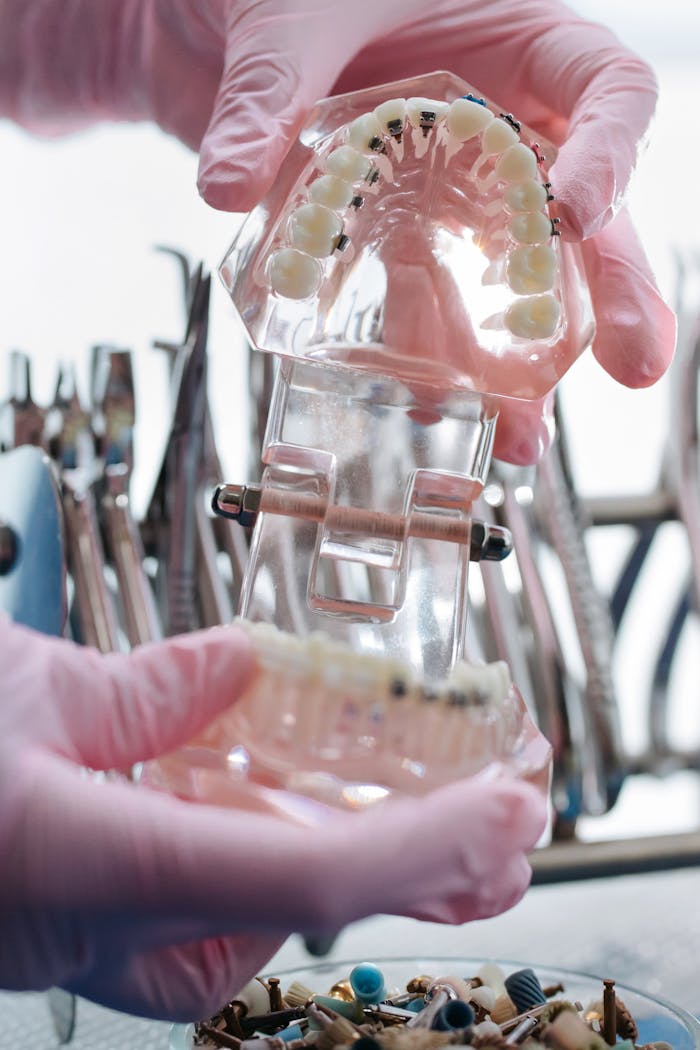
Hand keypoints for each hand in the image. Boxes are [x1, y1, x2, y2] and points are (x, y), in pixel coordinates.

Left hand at [0, 0, 673, 462]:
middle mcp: (500, 130)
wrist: (217, 26)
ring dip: (522, 363)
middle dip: (608, 291)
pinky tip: (434, 410)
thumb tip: (228, 182)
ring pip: (512, 281)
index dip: (609, 150)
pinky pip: (430, 303)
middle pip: (579, 214)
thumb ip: (267, 96)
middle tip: (632, 363)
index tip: (579, 212)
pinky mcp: (397, 239)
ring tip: (522, 432)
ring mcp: (452, 196)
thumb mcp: (288, 22)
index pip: (603, 88)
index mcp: (511, 46)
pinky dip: (432, 359)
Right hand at [0, 613, 545, 1020]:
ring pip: (299, 910)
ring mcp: (131, 947)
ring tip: (482, 803)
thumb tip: (241, 666)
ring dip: (401, 855)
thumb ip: (147, 691)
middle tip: (527, 804)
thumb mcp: (29, 699)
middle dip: (443, 861)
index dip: (417, 852)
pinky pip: (253, 896)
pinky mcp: (135, 931)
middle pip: (325, 909)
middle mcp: (124, 935)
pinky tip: (374, 811)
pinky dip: (328, 853)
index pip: (298, 882)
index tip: (504, 812)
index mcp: (96, 867)